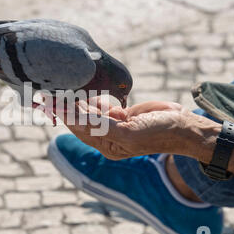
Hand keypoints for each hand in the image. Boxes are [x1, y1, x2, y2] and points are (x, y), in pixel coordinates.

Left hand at [51, 96, 194, 159]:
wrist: (181, 126)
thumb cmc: (157, 133)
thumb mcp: (127, 132)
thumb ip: (101, 126)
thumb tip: (75, 118)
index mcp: (106, 145)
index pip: (79, 128)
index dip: (65, 115)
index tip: (51, 102)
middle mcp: (107, 136)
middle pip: (81, 120)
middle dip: (67, 107)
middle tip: (51, 92)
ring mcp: (114, 124)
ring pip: (90, 112)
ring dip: (78, 101)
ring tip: (63, 88)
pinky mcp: (121, 114)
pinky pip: (102, 106)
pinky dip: (92, 98)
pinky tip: (84, 91)